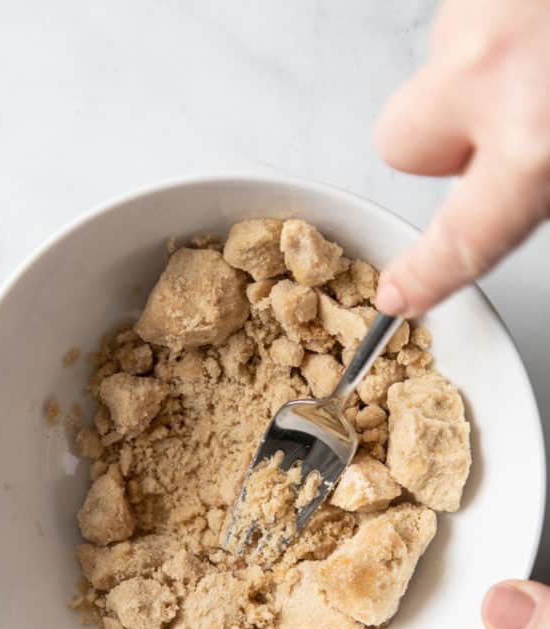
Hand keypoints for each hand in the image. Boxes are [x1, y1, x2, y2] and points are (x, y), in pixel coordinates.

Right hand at [374, 0, 549, 316]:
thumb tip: (536, 189)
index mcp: (537, 138)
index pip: (463, 235)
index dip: (428, 272)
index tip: (400, 291)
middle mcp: (494, 69)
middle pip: (404, 141)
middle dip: (441, 144)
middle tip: (506, 126)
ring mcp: (484, 6)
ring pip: (445, 64)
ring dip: (489, 68)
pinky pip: (475, 13)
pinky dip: (510, 21)